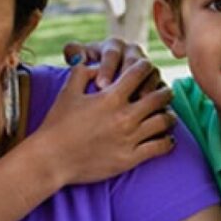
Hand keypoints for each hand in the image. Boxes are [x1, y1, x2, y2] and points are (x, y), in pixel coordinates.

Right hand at [35, 59, 176, 185]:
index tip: (147, 69)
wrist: (51, 159)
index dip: (146, 66)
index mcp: (110, 97)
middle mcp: (124, 116)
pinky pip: (160, 147)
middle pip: (159, 96)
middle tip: (164, 91)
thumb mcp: (67, 92)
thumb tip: (94, 61)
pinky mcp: (130, 159)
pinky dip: (167, 140)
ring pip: (164, 121)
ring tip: (167, 114)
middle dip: (164, 90)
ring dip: (169, 115)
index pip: (139, 73)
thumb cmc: (57, 124)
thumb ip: (82, 71)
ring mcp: (129, 138)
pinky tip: (165, 138)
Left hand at [62, 38, 163, 95]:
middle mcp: (133, 53)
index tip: (100, 85)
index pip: (112, 53)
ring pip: (152, 73)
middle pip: (136, 61)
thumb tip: (77, 58)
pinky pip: (161, 88)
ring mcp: (147, 68)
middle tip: (120, 94)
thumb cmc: (89, 70)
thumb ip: (75, 53)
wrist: (104, 83)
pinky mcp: (157, 83)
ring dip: (146, 87)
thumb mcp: (80, 59)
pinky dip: (157, 99)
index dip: (107, 68)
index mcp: (114, 46)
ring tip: (136, 102)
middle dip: (128, 77)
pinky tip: (149, 111)